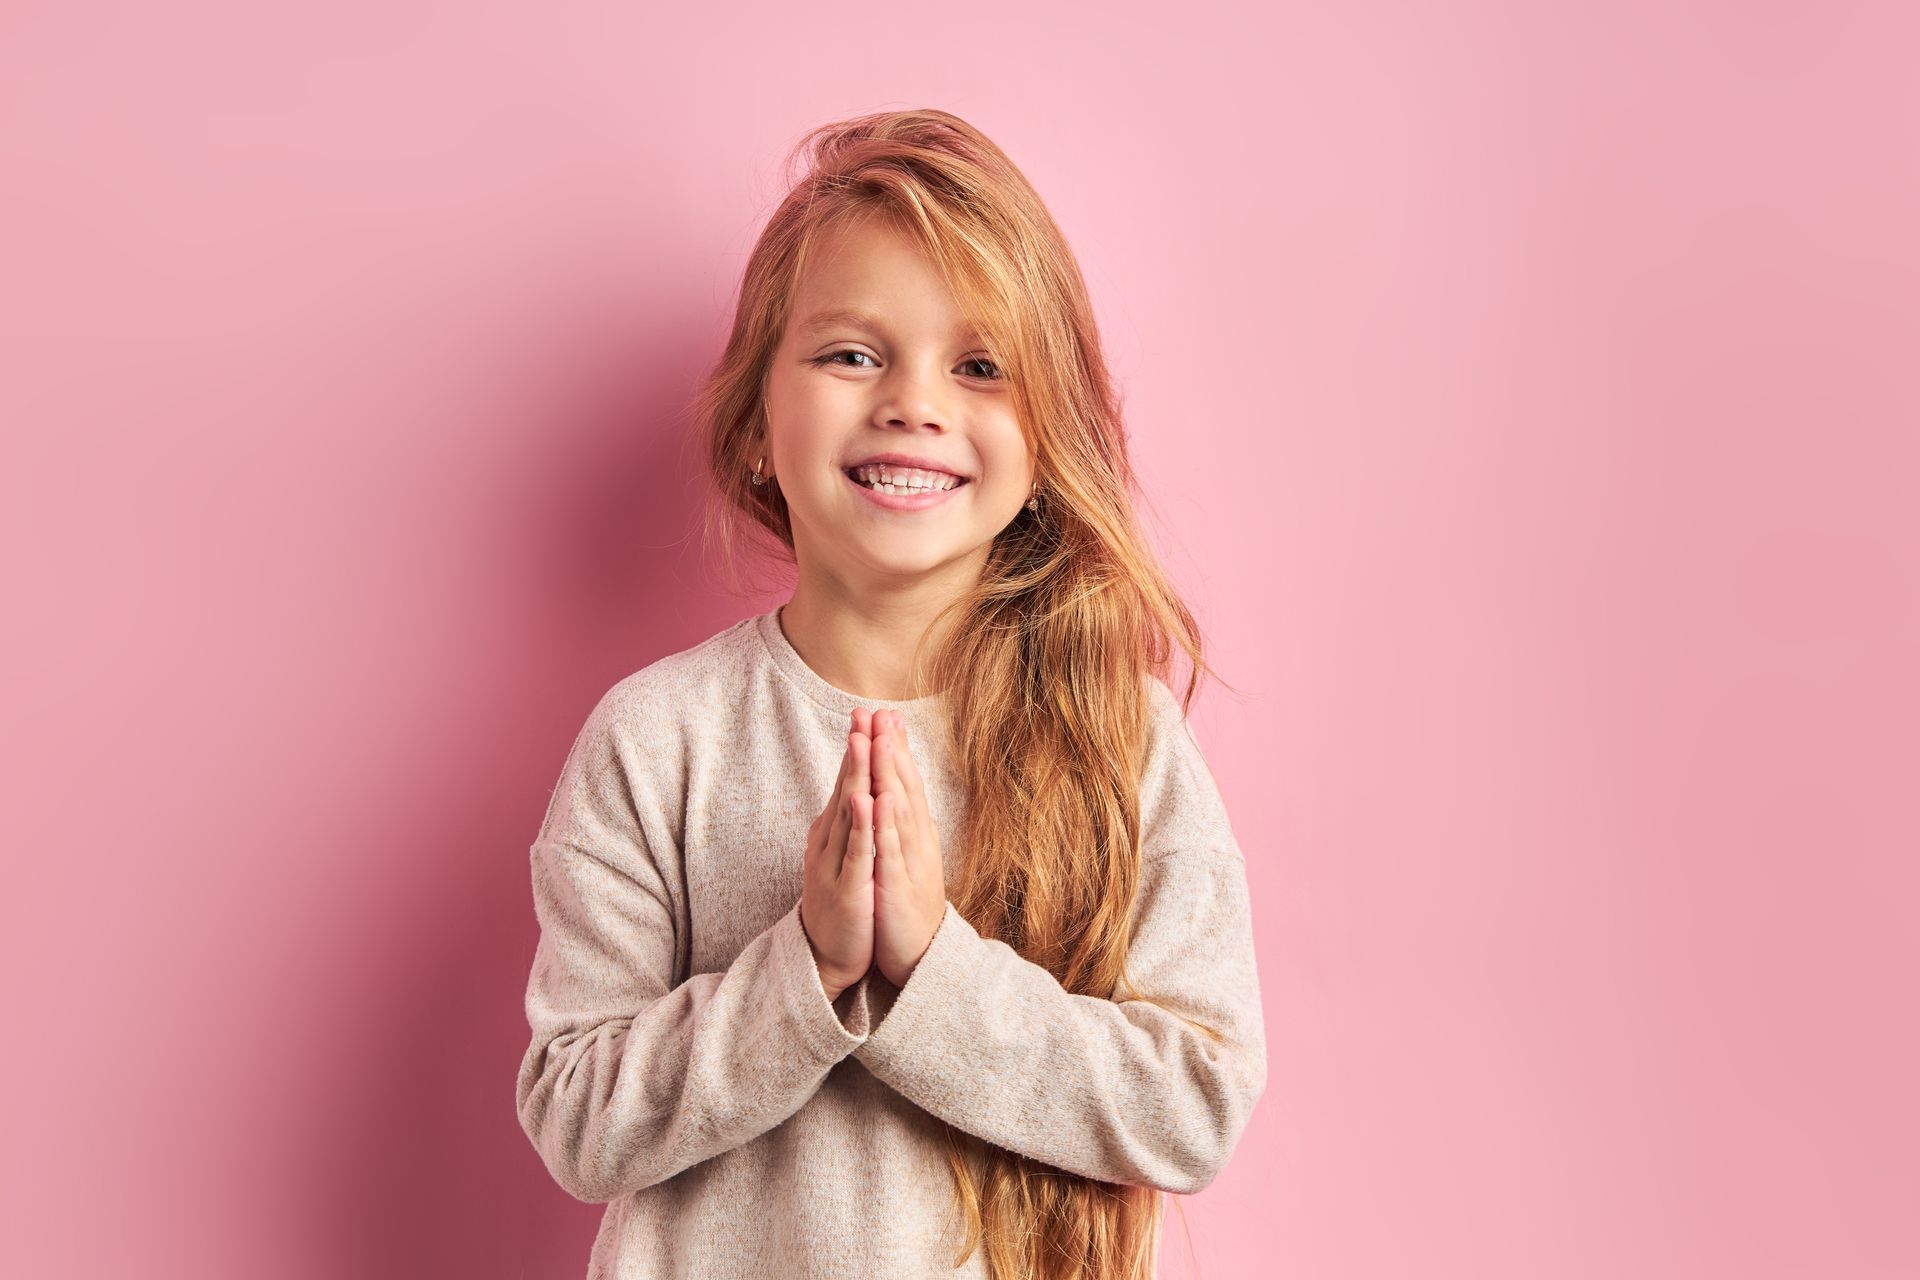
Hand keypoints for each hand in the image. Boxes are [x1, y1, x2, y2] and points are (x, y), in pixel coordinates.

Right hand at [799, 710, 876, 999]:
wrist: (828, 955)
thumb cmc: (842, 901)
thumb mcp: (844, 854)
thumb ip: (848, 822)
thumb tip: (854, 787)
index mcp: (834, 831)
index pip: (848, 781)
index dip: (860, 747)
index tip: (870, 712)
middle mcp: (830, 840)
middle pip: (845, 786)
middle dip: (856, 749)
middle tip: (863, 712)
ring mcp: (836, 861)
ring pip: (847, 812)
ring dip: (855, 776)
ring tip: (861, 742)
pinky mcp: (847, 886)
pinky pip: (855, 850)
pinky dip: (860, 824)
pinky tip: (865, 799)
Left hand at [868, 709, 948, 986]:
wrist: (921, 956)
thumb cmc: (908, 904)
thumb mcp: (906, 859)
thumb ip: (903, 826)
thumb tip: (898, 793)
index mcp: (915, 834)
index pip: (905, 783)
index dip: (896, 748)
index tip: (886, 713)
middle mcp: (917, 841)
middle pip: (905, 787)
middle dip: (893, 749)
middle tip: (884, 712)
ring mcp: (910, 862)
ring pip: (900, 812)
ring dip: (892, 775)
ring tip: (883, 742)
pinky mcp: (898, 887)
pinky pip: (891, 851)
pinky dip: (886, 824)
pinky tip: (880, 800)